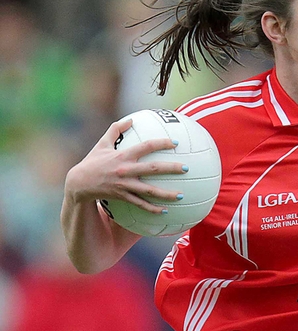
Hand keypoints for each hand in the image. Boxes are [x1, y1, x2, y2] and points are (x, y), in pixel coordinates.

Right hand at [64, 119, 185, 213]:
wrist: (78, 183)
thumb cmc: (93, 161)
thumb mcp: (102, 143)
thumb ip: (116, 129)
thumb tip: (131, 119)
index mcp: (123, 155)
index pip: (145, 146)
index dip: (161, 143)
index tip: (175, 143)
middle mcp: (126, 170)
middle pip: (152, 169)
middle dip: (171, 168)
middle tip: (187, 168)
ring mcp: (124, 185)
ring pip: (148, 191)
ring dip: (166, 194)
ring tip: (181, 196)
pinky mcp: (122, 197)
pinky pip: (139, 204)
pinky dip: (152, 209)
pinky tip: (165, 212)